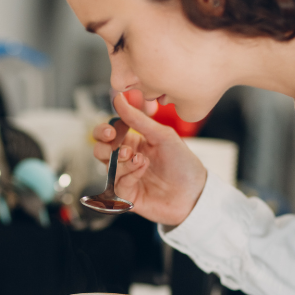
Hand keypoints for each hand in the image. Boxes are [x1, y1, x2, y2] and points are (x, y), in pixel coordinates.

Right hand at [92, 93, 206, 225]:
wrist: (194, 192)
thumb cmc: (182, 163)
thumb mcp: (162, 135)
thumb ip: (137, 119)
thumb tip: (118, 98)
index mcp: (133, 142)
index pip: (107, 134)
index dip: (103, 131)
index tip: (111, 132)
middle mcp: (126, 160)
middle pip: (100, 150)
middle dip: (106, 148)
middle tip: (124, 149)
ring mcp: (125, 177)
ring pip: (108, 167)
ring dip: (123, 162)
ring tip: (141, 160)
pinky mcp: (126, 195)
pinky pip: (117, 183)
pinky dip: (129, 175)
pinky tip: (143, 171)